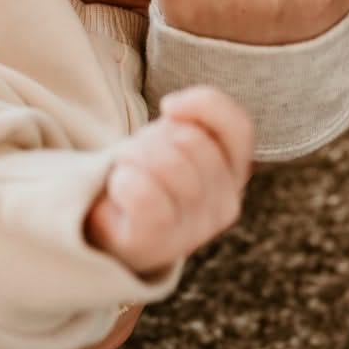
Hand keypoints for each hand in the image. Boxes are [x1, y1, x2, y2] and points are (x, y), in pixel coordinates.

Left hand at [84, 84, 252, 278]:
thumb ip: (194, 117)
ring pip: (169, 164)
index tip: (168, 106)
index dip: (204, 105)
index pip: (239, 129)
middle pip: (191, 141)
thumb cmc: (146, 173)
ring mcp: (195, 230)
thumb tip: (173, 107)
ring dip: (133, 155)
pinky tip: (120, 187)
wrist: (109, 226)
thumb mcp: (175, 135)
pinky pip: (144, 194)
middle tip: (136, 154)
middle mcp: (225, 205)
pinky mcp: (158, 244)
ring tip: (124, 170)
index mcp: (235, 175)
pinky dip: (123, 181)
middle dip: (153, 135)